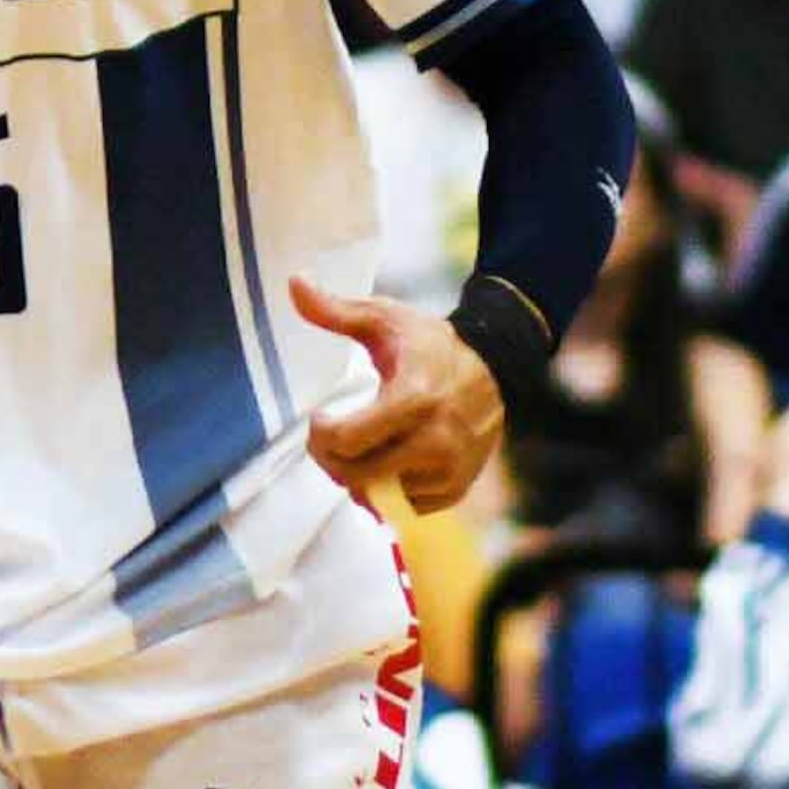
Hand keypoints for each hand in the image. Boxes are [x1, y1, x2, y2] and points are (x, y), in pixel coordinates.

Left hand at [293, 274, 506, 513]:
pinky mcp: (456, 487)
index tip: (319, 418)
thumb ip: (335, 309)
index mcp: (415, 397)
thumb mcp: (384, 319)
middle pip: (358, 474)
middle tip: (326, 439)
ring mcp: (449, 468)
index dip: (320, 435)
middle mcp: (436, 439)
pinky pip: (405, 507)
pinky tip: (382, 463)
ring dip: (356, 477)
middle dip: (330, 460)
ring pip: (380, 495)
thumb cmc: (428, 341)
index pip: (348, 439)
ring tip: (354, 449)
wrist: (494, 367)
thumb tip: (294, 281)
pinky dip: (386, 491)